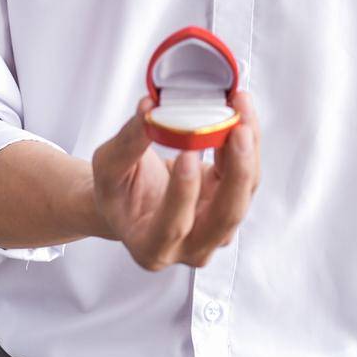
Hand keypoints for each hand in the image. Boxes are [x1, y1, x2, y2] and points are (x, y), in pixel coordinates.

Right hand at [91, 88, 260, 270]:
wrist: (134, 201)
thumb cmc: (119, 193)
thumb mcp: (108, 169)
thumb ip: (127, 143)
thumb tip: (148, 109)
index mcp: (151, 247)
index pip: (173, 226)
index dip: (183, 192)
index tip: (187, 153)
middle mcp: (190, 246)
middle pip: (225, 217)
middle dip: (237, 173)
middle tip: (238, 131)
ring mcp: (216, 229)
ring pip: (243, 194)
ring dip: (248, 151)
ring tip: (242, 111)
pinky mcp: (232, 203)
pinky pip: (248, 176)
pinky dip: (249, 144)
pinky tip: (241, 115)